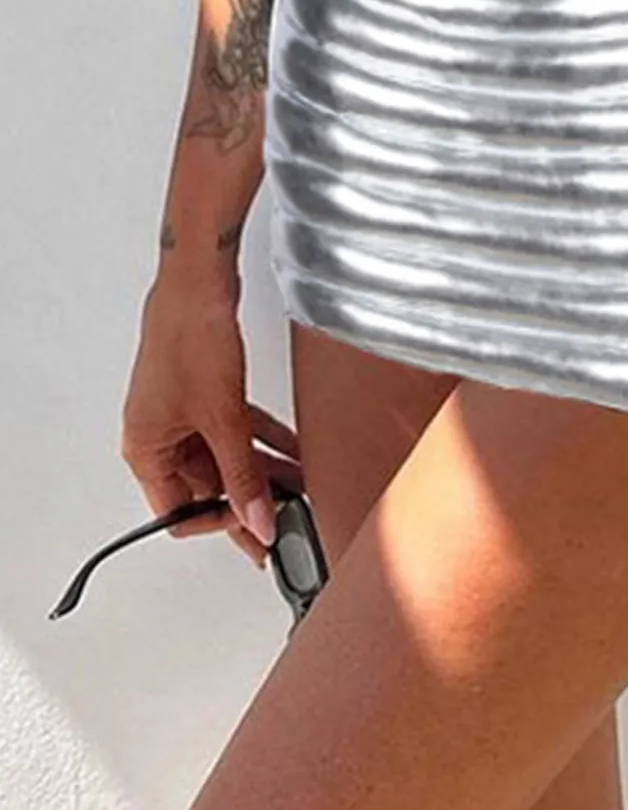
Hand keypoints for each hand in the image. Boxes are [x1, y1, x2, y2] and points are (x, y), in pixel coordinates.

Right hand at [120, 276, 300, 568]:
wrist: (199, 281)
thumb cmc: (189, 337)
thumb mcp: (222, 420)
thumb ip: (243, 476)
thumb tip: (258, 521)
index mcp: (146, 449)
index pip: (178, 512)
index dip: (219, 523)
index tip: (257, 528)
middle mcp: (159, 434)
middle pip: (206, 486)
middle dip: (249, 498)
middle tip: (285, 516)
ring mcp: (181, 412)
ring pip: (225, 456)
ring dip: (262, 470)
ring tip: (299, 485)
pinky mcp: (203, 391)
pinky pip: (234, 429)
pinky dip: (263, 439)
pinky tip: (293, 450)